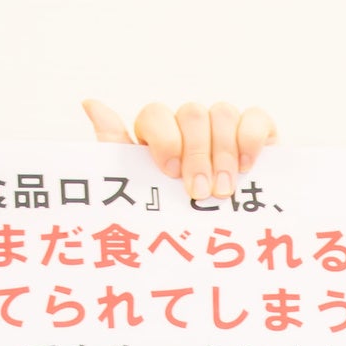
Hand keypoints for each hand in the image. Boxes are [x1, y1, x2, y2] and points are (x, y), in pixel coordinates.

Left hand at [82, 98, 275, 203]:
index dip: (164, 138)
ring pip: (221, 112)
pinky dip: (251, 139)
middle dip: (197, 154)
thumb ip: (115, 146)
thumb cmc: (173, 216)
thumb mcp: (140, 188)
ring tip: (224, 191)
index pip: (155, 113)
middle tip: (200, 194)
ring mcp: (223, 126)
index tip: (169, 174)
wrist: (219, 241)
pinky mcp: (256, 133)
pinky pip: (255, 117)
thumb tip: (90, 103)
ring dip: (223, 153)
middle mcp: (189, 125)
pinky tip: (246, 168)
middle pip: (191, 113)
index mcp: (158, 135)